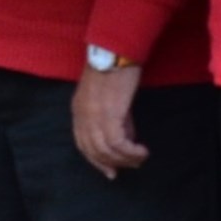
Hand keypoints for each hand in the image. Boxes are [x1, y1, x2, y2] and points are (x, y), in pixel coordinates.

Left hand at [70, 55, 151, 177]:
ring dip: (125, 159)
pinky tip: (142, 150)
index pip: (82, 144)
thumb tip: (126, 137)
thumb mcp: (110, 97)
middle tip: (132, 166)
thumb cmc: (115, 69)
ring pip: (105, 149)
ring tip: (140, 158)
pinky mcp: (109, 112)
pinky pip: (117, 142)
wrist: (117, 49)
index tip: (111, 172)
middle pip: (93, 150)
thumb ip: (115, 117)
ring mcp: (94, 114)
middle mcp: (82, 115)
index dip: (96, 161)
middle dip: (113, 163)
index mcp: (78, 110)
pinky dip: (130, 151)